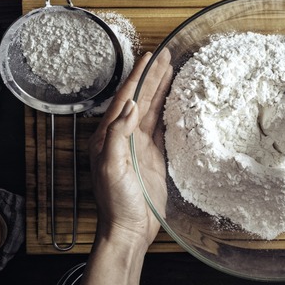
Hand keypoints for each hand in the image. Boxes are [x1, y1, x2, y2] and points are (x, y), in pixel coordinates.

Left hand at [87, 49, 172, 246]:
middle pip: (140, 98)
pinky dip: (168, 110)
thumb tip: (132, 106)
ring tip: (172, 68)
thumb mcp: (111, 167)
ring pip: (152, 109)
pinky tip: (176, 99)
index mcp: (108, 136)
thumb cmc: (116, 202)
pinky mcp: (154, 156)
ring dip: (161, 88)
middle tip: (165, 54)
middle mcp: (124, 137)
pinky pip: (162, 127)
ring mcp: (139, 146)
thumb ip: (118, 135)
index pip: (125, 99)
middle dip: (152, 76)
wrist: (129, 229)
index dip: (138, 77)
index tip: (150, 57)